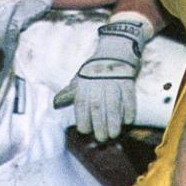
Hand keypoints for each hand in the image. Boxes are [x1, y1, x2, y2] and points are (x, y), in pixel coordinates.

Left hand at [54, 15, 152, 141]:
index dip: (82, 119)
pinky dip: (129, 110)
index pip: (81, 104)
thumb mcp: (80, 76)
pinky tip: (128, 121)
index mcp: (84, 82)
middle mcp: (98, 82)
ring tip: (114, 134)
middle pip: (97, 107)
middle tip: (102, 139)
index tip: (85, 131)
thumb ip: (70, 91)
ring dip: (114, 121)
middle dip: (99, 125)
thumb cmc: (96, 67)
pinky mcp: (128, 79)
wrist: (116, 47)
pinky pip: (129, 97)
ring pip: (113, 104)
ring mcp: (114, 80)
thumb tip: (56, 103)